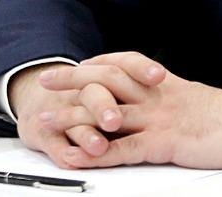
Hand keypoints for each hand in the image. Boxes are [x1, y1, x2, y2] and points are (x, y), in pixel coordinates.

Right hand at [7, 60, 146, 167]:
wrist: (40, 104)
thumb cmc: (88, 99)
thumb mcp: (115, 88)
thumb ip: (142, 88)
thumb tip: (181, 90)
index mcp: (106, 76)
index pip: (125, 64)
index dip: (141, 69)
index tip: (159, 76)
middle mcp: (85, 90)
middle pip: (96, 90)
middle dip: (106, 106)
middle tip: (117, 120)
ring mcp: (63, 111)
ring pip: (75, 119)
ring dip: (86, 133)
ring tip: (99, 146)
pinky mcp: (45, 132)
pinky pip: (54, 143)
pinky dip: (63, 151)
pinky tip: (71, 159)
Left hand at [34, 51, 221, 169]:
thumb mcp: (196, 98)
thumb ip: (171, 97)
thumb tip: (156, 96)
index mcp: (164, 84)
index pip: (121, 65)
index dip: (93, 65)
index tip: (70, 67)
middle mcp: (156, 95)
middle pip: (106, 81)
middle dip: (72, 81)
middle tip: (44, 82)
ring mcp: (159, 117)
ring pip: (106, 114)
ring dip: (73, 119)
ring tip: (45, 123)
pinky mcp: (165, 142)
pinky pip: (124, 149)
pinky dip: (97, 155)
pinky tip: (77, 159)